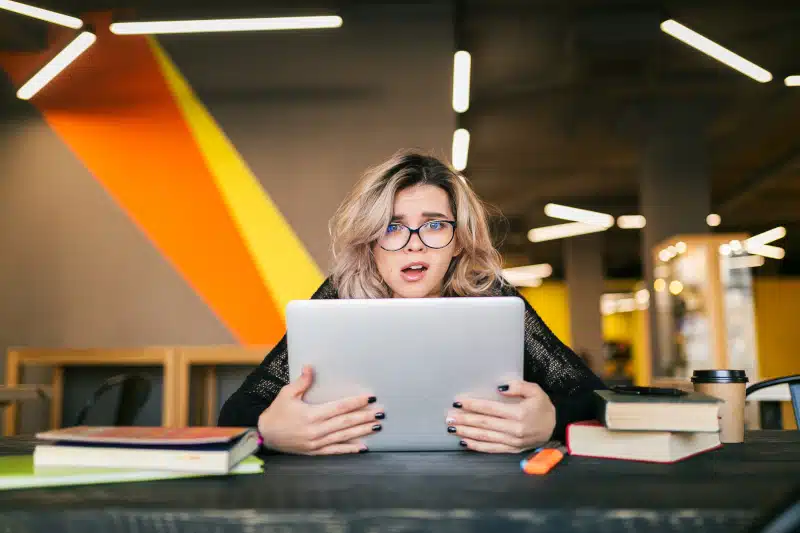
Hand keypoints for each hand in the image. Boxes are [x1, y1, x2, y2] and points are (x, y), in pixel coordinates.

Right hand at [257, 365, 383, 454]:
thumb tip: (310, 367)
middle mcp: (316, 430)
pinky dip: (350, 449)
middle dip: (364, 417)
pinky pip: (335, 450)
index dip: (356, 402)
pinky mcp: (315, 451)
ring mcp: (316, 443)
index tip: (370, 398)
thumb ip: (302, 382)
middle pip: (345, 423)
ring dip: (362, 431)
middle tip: (380, 412)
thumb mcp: (287, 394)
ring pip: (344, 437)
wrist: (264, 435)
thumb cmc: (276, 412)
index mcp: (311, 415)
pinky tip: (363, 447)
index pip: (339, 407)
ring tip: (376, 426)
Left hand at [445, 380, 555, 452]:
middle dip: (465, 420)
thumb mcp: (535, 391)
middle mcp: (514, 429)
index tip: (458, 402)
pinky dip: (477, 446)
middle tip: (449, 416)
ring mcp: (513, 442)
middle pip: (485, 424)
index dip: (473, 405)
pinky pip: (491, 449)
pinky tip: (465, 442)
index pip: (491, 409)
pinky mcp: (512, 450)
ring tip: (452, 428)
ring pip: (485, 437)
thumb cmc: (543, 407)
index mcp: (519, 414)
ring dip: (467, 433)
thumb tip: (499, 387)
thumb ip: (518, 387)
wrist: (555, 427)